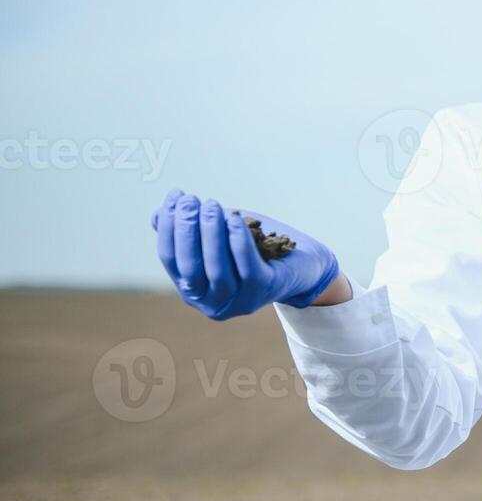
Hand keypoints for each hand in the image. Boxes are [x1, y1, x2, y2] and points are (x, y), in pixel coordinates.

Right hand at [151, 188, 340, 319]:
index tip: (173, 197)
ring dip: (211, 235)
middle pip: (191, 267)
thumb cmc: (256, 247)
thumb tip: (158, 215)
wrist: (304, 263)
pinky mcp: (263, 292)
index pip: (171, 259)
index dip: (169, 228)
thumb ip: (191, 231)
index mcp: (193, 290)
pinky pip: (247, 267)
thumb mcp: (220, 237)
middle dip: (187, 231)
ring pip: (217, 270)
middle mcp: (211, 303)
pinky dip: (238, 242)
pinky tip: (234, 219)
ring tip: (210, 205)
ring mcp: (238, 301)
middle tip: (189, 201)